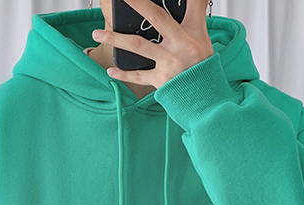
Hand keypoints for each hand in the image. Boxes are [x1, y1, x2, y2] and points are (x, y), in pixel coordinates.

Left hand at [93, 0, 213, 88]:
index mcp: (187, 34)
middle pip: (154, 19)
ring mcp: (168, 65)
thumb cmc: (202, 63)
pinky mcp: (160, 82)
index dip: (148, 2)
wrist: (206, 97)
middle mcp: (178, 48)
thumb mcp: (201, 34)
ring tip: (97, 34)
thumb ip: (195, 10)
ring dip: (115, 39)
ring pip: (138, 47)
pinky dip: (123, 74)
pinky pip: (138, 76)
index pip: (170, 9)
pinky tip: (110, 71)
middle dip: (135, 5)